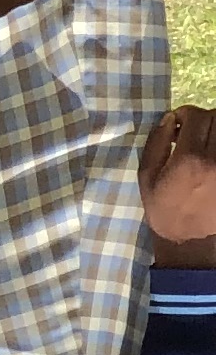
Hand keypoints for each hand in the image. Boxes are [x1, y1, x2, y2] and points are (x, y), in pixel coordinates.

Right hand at [146, 108, 215, 268]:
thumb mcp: (146, 178)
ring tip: (206, 143)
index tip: (178, 123)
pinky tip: (211, 156)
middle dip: (205, 120)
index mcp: (188, 158)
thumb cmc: (165, 209)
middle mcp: (214, 158)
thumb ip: (155, 144)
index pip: (196, 116)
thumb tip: (169, 119)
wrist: (193, 240)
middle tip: (194, 131)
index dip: (185, 114)